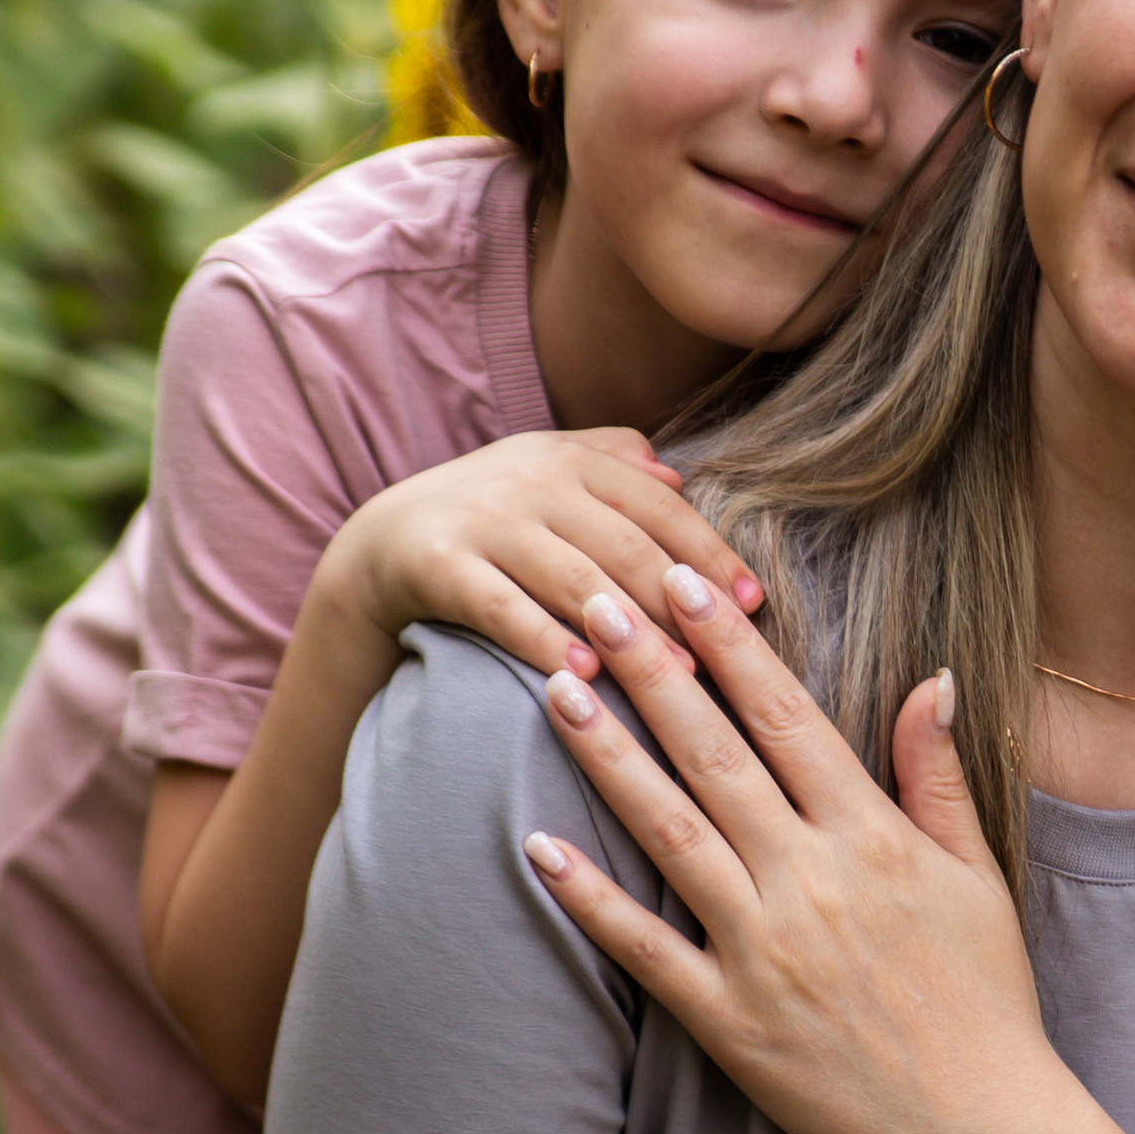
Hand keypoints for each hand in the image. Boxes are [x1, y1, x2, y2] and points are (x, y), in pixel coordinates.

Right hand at [325, 430, 762, 683]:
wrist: (382, 542)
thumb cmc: (494, 518)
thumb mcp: (549, 473)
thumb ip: (613, 462)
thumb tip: (681, 477)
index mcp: (570, 459)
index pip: (658, 507)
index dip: (709, 553)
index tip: (752, 603)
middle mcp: (530, 481)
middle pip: (624, 546)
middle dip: (680, 601)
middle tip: (726, 654)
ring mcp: (482, 520)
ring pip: (572, 577)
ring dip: (628, 627)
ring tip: (674, 674)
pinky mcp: (438, 563)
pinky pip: (500, 606)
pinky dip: (543, 639)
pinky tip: (584, 674)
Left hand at [520, 572, 1077, 1133]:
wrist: (982, 1133)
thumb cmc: (988, 1000)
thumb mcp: (976, 875)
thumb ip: (937, 774)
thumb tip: (929, 678)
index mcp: (873, 839)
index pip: (788, 718)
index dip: (729, 645)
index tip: (684, 581)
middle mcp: (812, 882)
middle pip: (715, 756)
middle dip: (651, 671)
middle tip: (594, 602)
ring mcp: (764, 951)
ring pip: (670, 833)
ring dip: (608, 757)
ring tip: (554, 690)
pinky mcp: (729, 1022)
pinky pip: (644, 951)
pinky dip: (590, 900)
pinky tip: (536, 847)